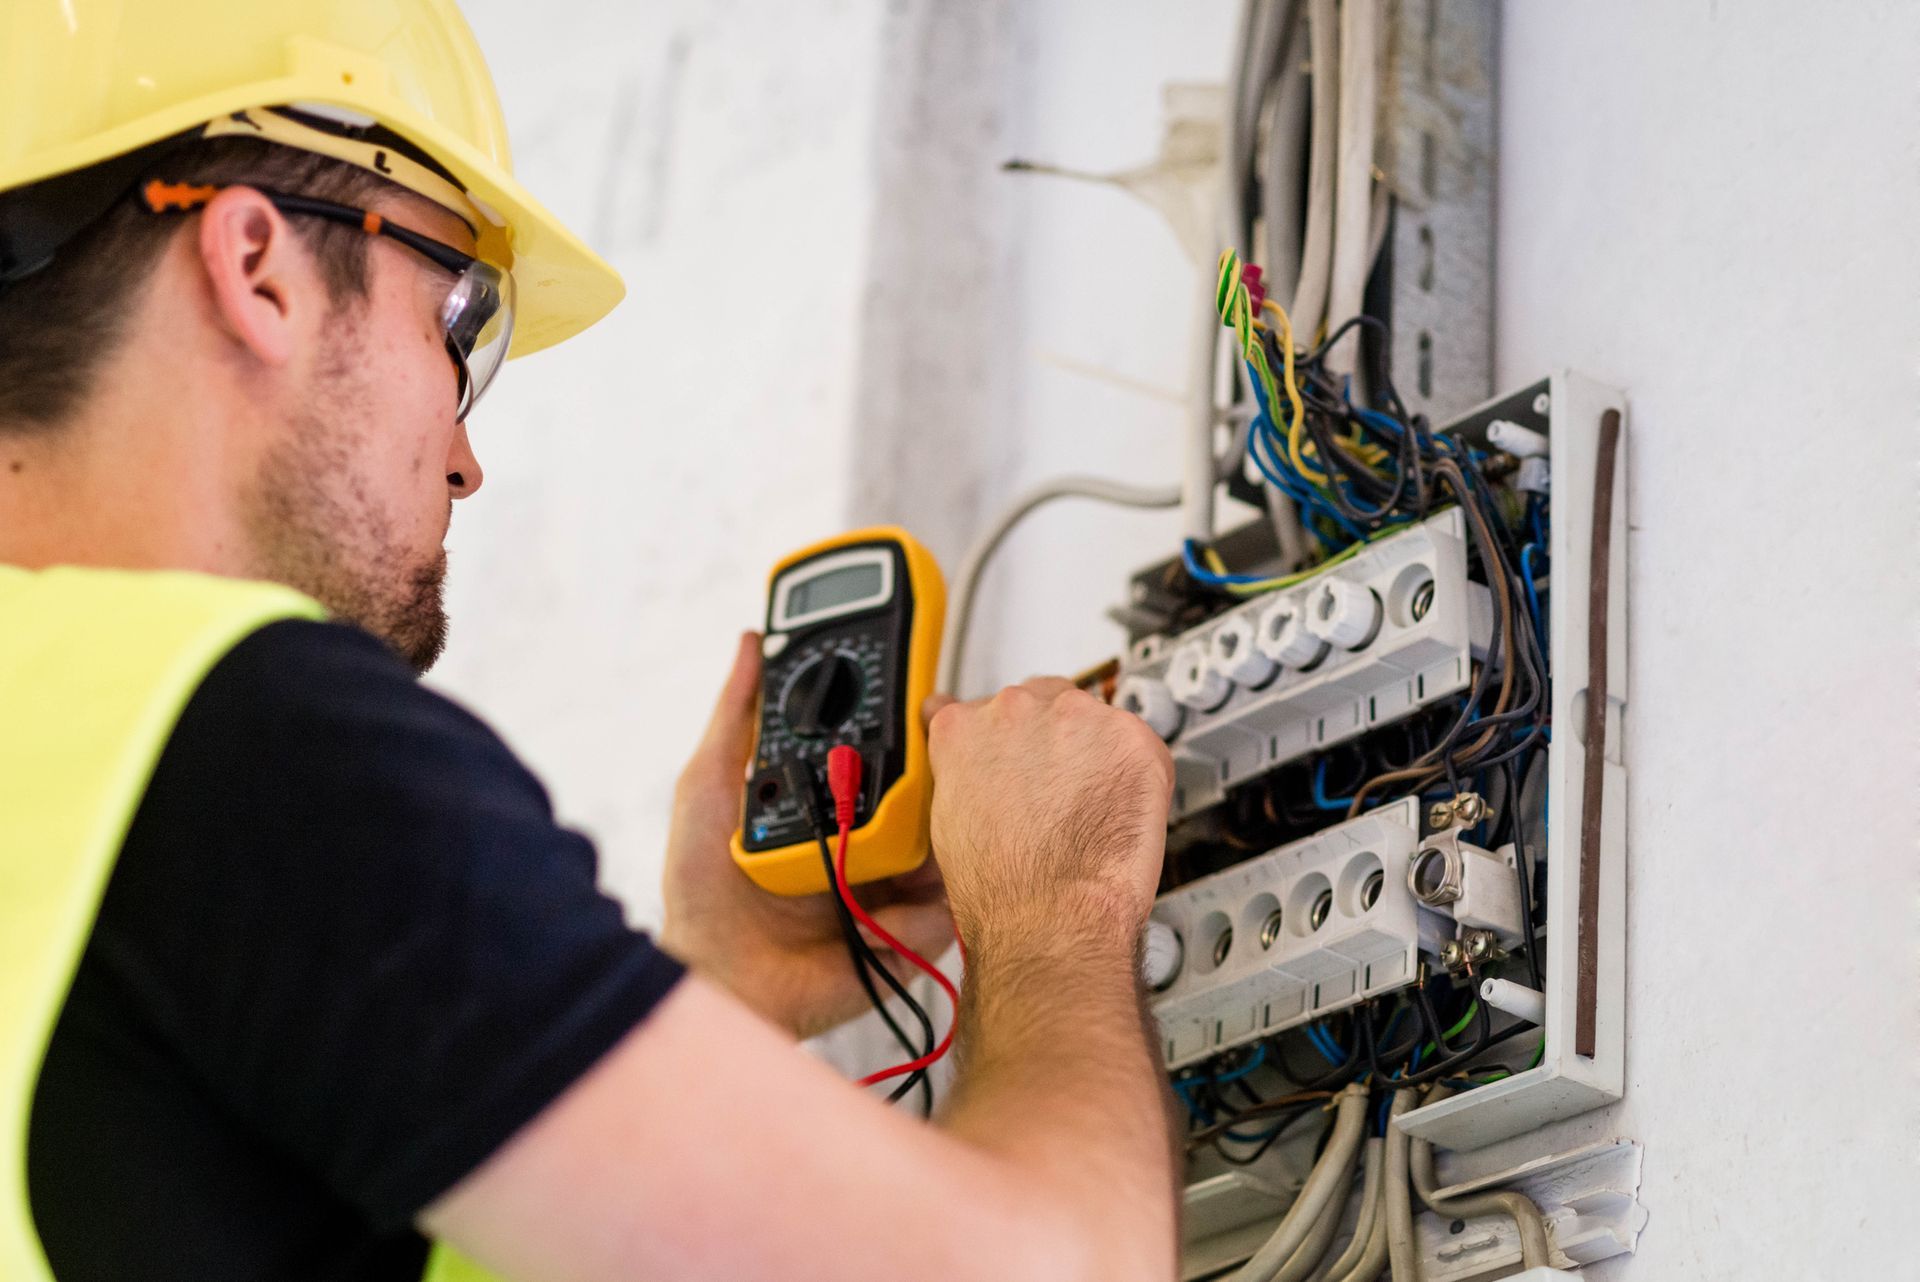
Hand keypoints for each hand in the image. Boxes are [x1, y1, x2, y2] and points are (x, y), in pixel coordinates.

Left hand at [659, 633, 953, 1039]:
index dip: (913, 738)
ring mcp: (893, 890)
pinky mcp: (909, 937)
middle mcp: (869, 844)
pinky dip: (920, 907)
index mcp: (834, 807)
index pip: (892, 761)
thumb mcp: (710, 787)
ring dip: (936, 846)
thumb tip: (752, 642)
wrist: (718, 979)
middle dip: (940, 786)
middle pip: (934, 800)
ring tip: (900, 854)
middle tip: (931, 776)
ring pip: (950, 850)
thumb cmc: (705, 894)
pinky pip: (945, 910)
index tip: (925, 711)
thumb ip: (736, 714)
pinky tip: (878, 914)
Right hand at [926, 677, 1174, 954]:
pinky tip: (1121, 811)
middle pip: (1043, 704)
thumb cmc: (1000, 886)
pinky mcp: (1129, 736)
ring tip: (1092, 810)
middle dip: (1053, 744)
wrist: (1048, 915)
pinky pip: (1139, 745)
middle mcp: (1015, 707)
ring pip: (1092, 721)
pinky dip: (1138, 774)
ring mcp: (1075, 716)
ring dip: (1095, 755)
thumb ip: (968, 774)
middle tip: (1059, 794)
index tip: (1017, 758)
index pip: (982, 709)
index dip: (1008, 741)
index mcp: (962, 727)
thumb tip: (986, 774)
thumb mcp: (951, 820)